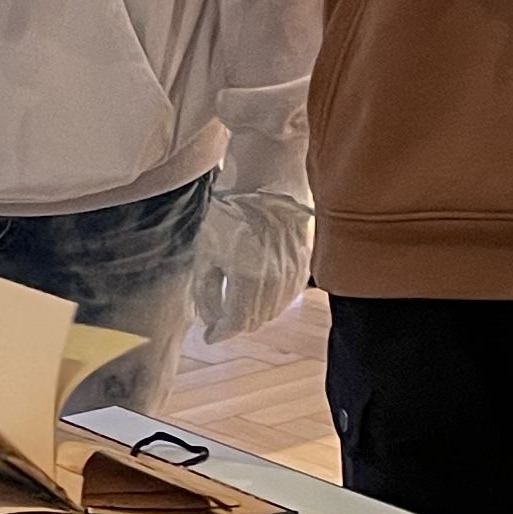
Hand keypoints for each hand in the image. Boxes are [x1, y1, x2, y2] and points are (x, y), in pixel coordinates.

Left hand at [191, 185, 311, 344]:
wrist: (268, 177)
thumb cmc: (232, 209)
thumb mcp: (207, 249)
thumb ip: (207, 290)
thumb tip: (209, 319)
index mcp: (248, 280)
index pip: (236, 323)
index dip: (220, 332)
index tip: (209, 335)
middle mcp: (274, 282)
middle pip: (255, 320)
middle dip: (236, 323)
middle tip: (222, 320)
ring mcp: (293, 272)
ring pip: (274, 310)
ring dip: (255, 314)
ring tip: (240, 307)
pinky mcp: (305, 261)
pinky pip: (289, 294)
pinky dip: (274, 300)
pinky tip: (263, 293)